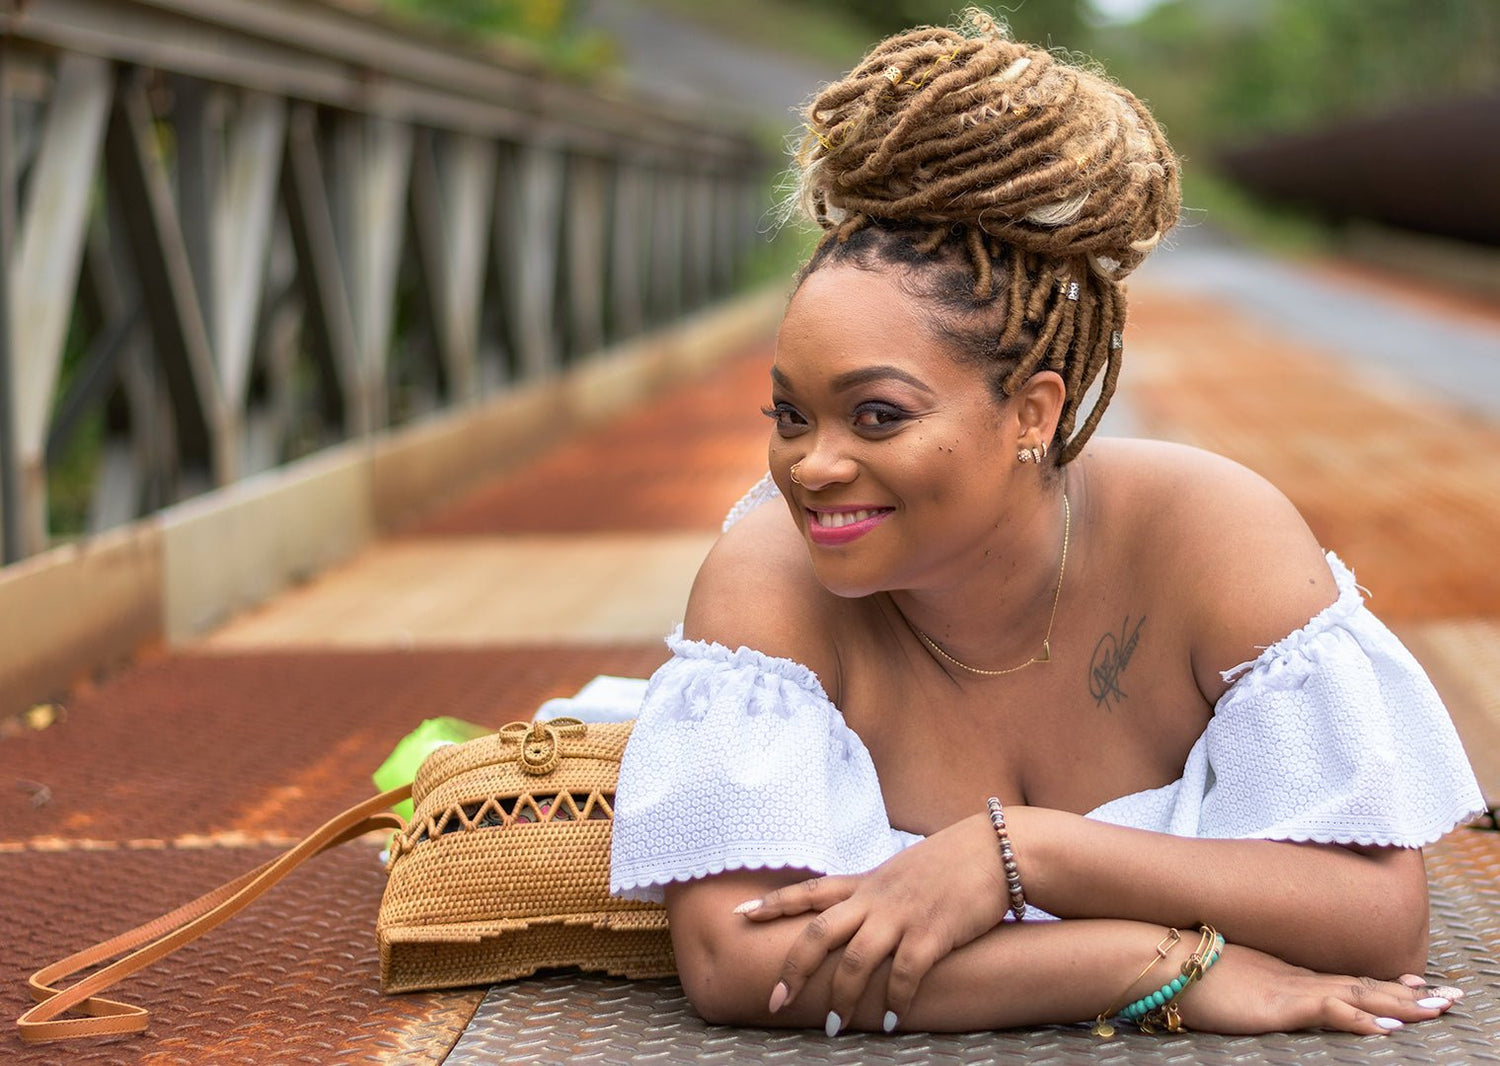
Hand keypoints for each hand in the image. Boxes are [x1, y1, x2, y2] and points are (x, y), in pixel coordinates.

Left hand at [735, 813, 1007, 1031]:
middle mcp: (876, 899)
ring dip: (842, 998)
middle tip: (774, 1002)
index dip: (773, 902)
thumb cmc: (952, 863)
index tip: (740, 914)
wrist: (997, 849)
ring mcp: (902, 916)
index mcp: (867, 884)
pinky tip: (888, 1023)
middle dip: (793, 969)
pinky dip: (894, 1003)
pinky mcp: (932, 934)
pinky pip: (904, 976)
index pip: (810, 891)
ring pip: (856, 961)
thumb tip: (858, 913)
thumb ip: (877, 893)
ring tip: (832, 1027)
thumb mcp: (903, 871)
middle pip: (819, 933)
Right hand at [1175, 943, 1463, 1035]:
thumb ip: (1246, 982)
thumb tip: (1248, 989)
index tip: (1416, 981)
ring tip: (1439, 1009)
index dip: (1384, 981)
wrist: (1159, 957)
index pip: (1345, 977)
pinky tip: (1390, 1027)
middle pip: (1364, 984)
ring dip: (1402, 1004)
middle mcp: (1295, 976)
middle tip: (1449, 997)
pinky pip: (1331, 1010)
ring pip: (1359, 995)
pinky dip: (1363, 1018)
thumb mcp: (1224, 978)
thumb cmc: (1180, 969)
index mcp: (1284, 972)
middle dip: (1408, 992)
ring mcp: (1289, 988)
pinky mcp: (1280, 1004)